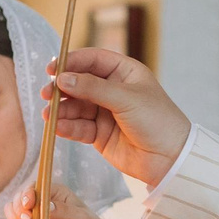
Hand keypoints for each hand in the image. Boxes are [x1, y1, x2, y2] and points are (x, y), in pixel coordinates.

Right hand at [48, 48, 191, 186]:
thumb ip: (93, 88)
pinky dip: (67, 127)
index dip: (71, 62)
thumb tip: (63, 78)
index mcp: (124, 72)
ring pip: (76, 106)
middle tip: (47, 94)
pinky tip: (59, 128)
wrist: (170, 158)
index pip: (92, 60)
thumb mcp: (126, 98)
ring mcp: (105, 112)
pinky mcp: (100, 134)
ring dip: (61, 110)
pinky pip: (78, 127)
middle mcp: (113, 90)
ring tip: (50, 115)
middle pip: (79, 83)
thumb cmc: (158, 121)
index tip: (52, 69)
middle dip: (62, 89)